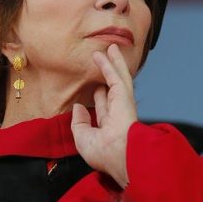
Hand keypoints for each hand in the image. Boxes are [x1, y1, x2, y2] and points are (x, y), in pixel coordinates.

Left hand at [71, 44, 137, 187]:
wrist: (118, 153)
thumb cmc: (103, 153)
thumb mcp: (83, 139)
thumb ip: (79, 123)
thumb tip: (78, 107)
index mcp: (110, 125)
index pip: (104, 107)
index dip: (99, 97)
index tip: (96, 89)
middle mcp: (118, 112)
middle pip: (112, 89)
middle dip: (108, 76)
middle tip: (105, 62)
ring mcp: (123, 102)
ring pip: (118, 77)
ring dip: (113, 62)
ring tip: (110, 48)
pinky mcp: (125, 94)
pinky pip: (117, 75)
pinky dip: (112, 62)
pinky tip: (108, 51)